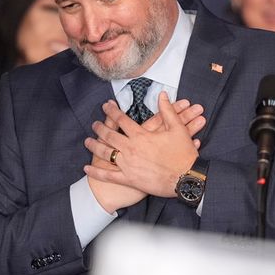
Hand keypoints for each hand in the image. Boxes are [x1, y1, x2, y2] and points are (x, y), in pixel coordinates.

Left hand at [85, 92, 202, 197]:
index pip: (122, 120)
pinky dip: (97, 172)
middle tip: (94, 124)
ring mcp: (128, 165)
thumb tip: (162, 95)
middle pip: (109, 135)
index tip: (105, 106)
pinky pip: (109, 176)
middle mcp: (131, 149)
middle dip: (99, 128)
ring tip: (87, 141)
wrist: (186, 178)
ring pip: (106, 153)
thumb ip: (168, 110)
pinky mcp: (129, 179)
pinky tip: (87, 169)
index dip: (112, 111)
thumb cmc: (183, 154)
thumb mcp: (178, 129)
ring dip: (94, 146)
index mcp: (141, 136)